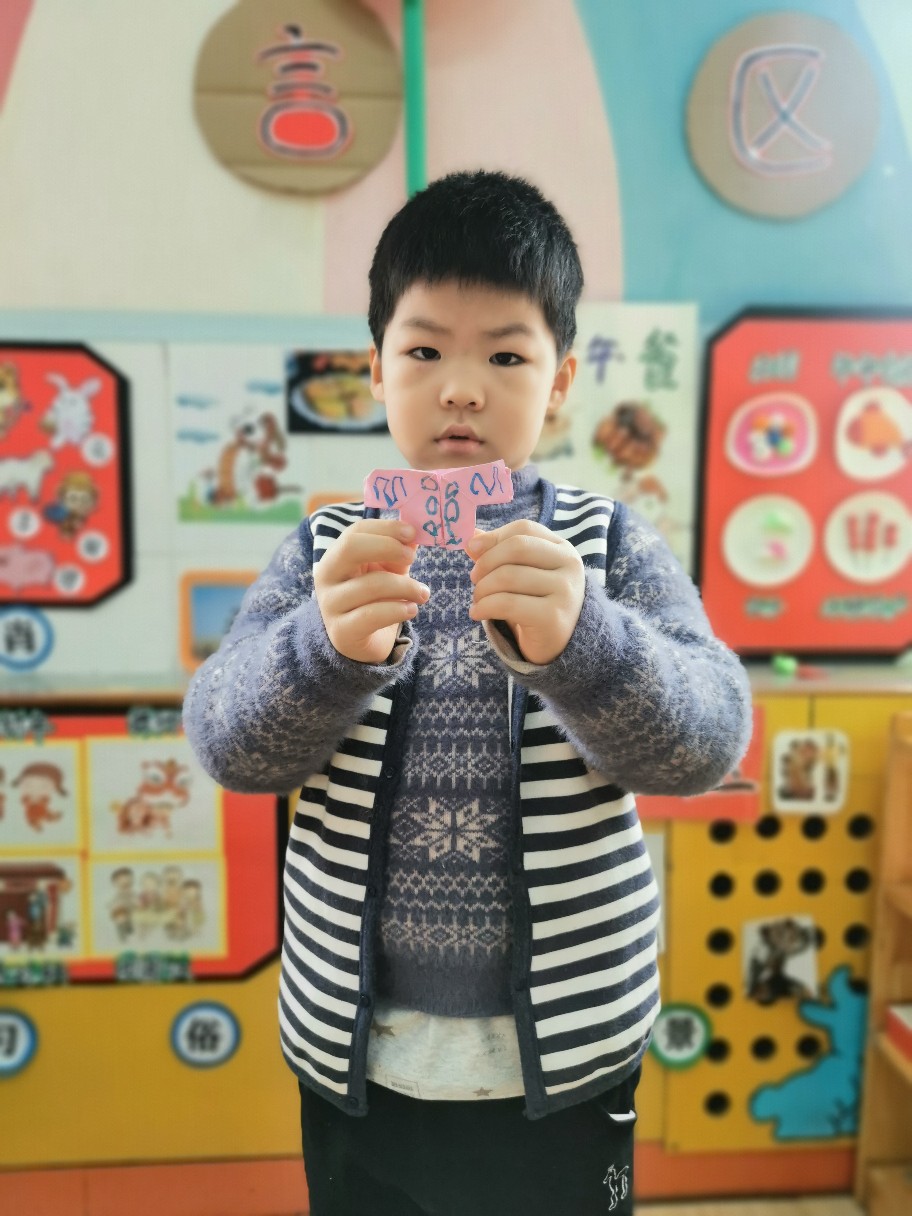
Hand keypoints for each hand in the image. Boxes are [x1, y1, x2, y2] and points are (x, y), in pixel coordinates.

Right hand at [313, 519, 428, 662]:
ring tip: (422, 593)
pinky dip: (397, 610)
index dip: (385, 528)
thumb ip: (399, 551)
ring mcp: (331, 604)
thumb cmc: (376, 598)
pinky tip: (411, 609)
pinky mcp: (342, 631)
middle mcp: (327, 576)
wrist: (363, 641)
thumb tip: (415, 533)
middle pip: (350, 547)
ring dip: (405, 586)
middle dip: (387, 547)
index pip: (356, 531)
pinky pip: (372, 615)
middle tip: (412, 556)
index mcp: (336, 556)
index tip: (412, 532)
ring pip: (371, 584)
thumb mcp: (388, 571)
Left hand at [465, 520, 584, 664]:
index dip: (494, 537)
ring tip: (477, 600)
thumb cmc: (537, 604)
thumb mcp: (522, 573)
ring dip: (482, 589)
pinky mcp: (552, 617)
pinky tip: (477, 613)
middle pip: (516, 548)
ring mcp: (564, 591)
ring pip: (508, 576)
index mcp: (562, 549)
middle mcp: (569, 565)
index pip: (524, 529)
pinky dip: (484, 606)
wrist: (560, 645)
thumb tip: (472, 536)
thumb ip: (499, 552)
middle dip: (486, 562)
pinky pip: (507, 603)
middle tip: (474, 580)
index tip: (472, 549)